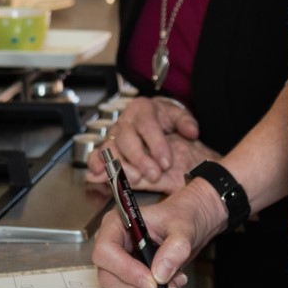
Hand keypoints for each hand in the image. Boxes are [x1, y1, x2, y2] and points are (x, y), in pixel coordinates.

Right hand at [86, 96, 215, 192]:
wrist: (150, 118)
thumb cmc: (164, 119)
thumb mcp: (178, 115)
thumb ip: (186, 123)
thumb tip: (192, 132)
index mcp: (142, 109)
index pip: (148, 126)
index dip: (157, 145)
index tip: (167, 162)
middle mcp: (125, 121)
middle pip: (128, 139)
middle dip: (141, 159)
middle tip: (154, 175)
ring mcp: (113, 134)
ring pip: (111, 149)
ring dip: (121, 166)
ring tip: (135, 179)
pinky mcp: (105, 147)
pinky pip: (95, 155)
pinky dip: (95, 165)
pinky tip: (99, 175)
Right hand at [91, 180, 227, 287]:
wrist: (185, 226)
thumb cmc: (179, 218)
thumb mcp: (184, 228)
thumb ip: (175, 248)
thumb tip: (160, 274)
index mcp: (116, 223)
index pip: (106, 251)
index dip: (126, 270)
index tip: (152, 282)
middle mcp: (110, 243)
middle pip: (107, 275)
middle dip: (138, 286)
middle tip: (167, 287)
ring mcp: (114, 261)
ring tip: (174, 282)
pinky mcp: (122, 276)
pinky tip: (167, 285)